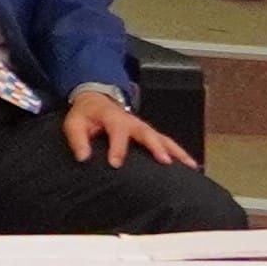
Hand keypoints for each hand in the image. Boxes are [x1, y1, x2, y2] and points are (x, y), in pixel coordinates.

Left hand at [65, 85, 196, 167]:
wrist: (97, 100)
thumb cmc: (86, 114)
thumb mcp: (74, 123)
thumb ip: (77, 140)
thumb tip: (83, 158)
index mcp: (113, 119)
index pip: (117, 133)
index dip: (117, 149)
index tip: (116, 164)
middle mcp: (133, 122)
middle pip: (147, 133)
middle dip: (156, 147)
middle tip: (165, 161)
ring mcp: (144, 127)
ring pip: (164, 138)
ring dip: (177, 151)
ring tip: (190, 165)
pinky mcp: (150, 133)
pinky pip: (167, 142)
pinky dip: (180, 152)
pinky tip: (192, 165)